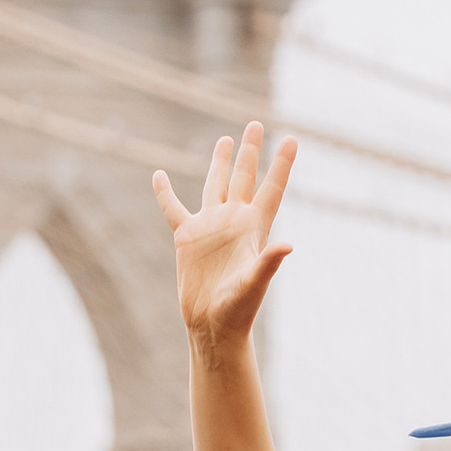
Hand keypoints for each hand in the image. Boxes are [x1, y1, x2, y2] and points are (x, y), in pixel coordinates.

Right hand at [152, 121, 296, 363]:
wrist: (212, 326)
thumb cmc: (238, 310)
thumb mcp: (254, 285)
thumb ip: (268, 264)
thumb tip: (289, 247)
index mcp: (254, 228)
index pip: (271, 188)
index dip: (282, 164)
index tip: (292, 139)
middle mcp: (233, 221)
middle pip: (244, 177)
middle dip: (250, 151)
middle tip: (255, 124)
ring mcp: (210, 227)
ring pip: (214, 185)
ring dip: (220, 162)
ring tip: (226, 139)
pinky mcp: (186, 238)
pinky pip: (173, 209)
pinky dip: (164, 193)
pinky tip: (158, 175)